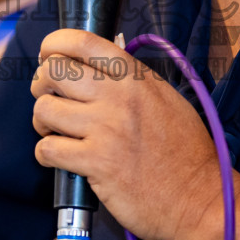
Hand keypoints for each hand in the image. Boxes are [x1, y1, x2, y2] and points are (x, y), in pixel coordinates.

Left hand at [31, 29, 219, 239]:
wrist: (199, 198)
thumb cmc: (186, 152)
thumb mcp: (166, 99)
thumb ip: (133, 79)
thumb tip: (97, 66)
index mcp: (136, 77)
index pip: (83, 41)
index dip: (54, 43)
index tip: (48, 55)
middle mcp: (119, 97)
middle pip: (54, 71)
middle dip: (41, 84)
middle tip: (49, 98)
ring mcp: (107, 129)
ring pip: (44, 109)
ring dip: (42, 122)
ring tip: (55, 131)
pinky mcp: (96, 163)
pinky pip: (48, 148)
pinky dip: (46, 153)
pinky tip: (60, 157)